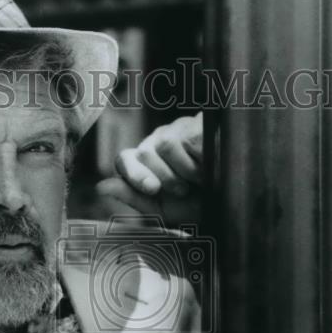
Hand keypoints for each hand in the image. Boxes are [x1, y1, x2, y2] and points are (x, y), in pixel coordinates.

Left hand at [96, 113, 203, 228]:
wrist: (230, 197)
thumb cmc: (194, 204)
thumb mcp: (162, 209)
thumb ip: (132, 198)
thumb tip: (101, 187)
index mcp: (143, 162)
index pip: (125, 159)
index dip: (135, 174)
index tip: (153, 189)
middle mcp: (156, 142)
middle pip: (146, 153)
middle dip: (167, 178)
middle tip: (184, 190)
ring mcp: (176, 129)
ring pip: (166, 145)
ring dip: (185, 171)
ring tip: (200, 179)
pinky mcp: (197, 123)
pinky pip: (190, 140)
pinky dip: (202, 160)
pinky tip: (211, 164)